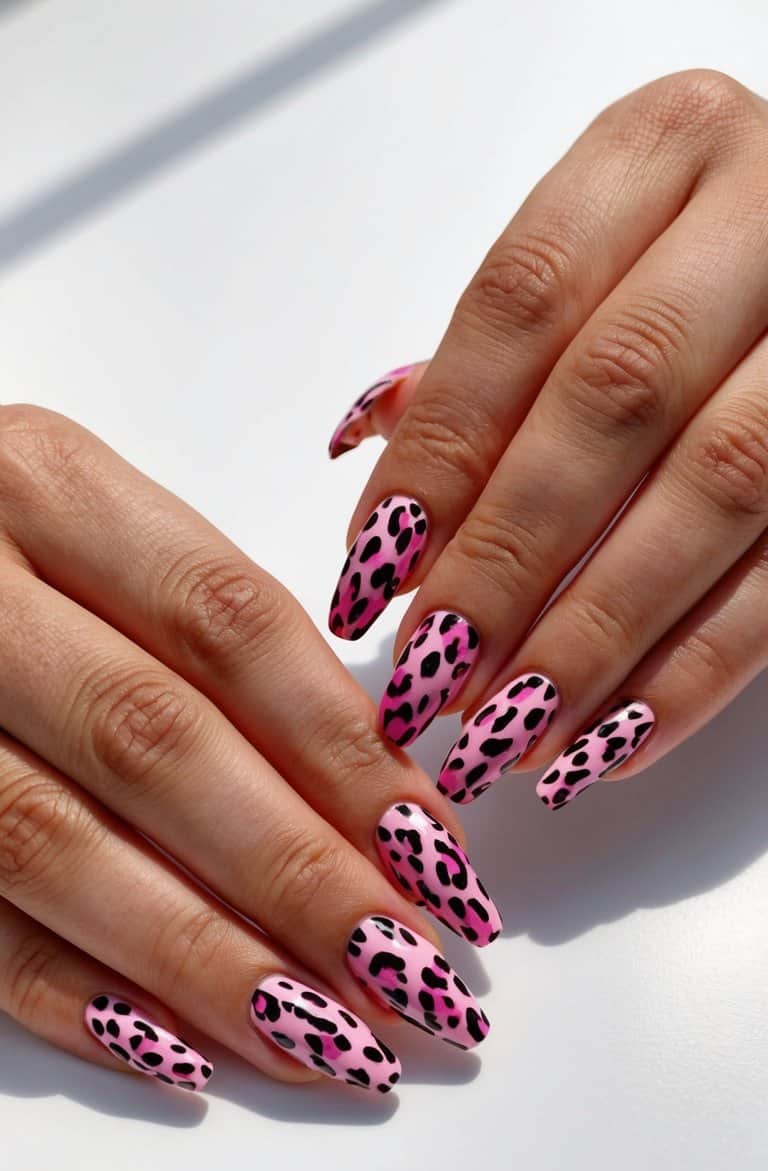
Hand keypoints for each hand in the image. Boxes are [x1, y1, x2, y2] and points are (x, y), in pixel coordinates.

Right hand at [0, 404, 496, 1096]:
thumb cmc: (7, 548)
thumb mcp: (107, 534)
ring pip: (52, 844)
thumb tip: (387, 796)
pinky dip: (74, 996)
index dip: (344, 751)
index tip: (439, 861)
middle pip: (153, 743)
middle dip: (296, 876)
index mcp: (46, 486)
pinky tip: (184, 1057)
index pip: (229, 625)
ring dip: (206, 961)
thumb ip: (224, 637)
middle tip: (414, 978)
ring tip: (333, 1042)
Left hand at [327, 68, 767, 809]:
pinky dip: (694, 673)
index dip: (441, 450)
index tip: (374, 572)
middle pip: (613, 402)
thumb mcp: (593, 257)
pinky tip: (605, 744)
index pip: (521, 305)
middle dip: (509, 560)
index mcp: (666, 150)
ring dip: (595, 635)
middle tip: (431, 678)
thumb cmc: (690, 264)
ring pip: (716, 491)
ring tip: (503, 735)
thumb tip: (361, 447)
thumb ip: (488, 355)